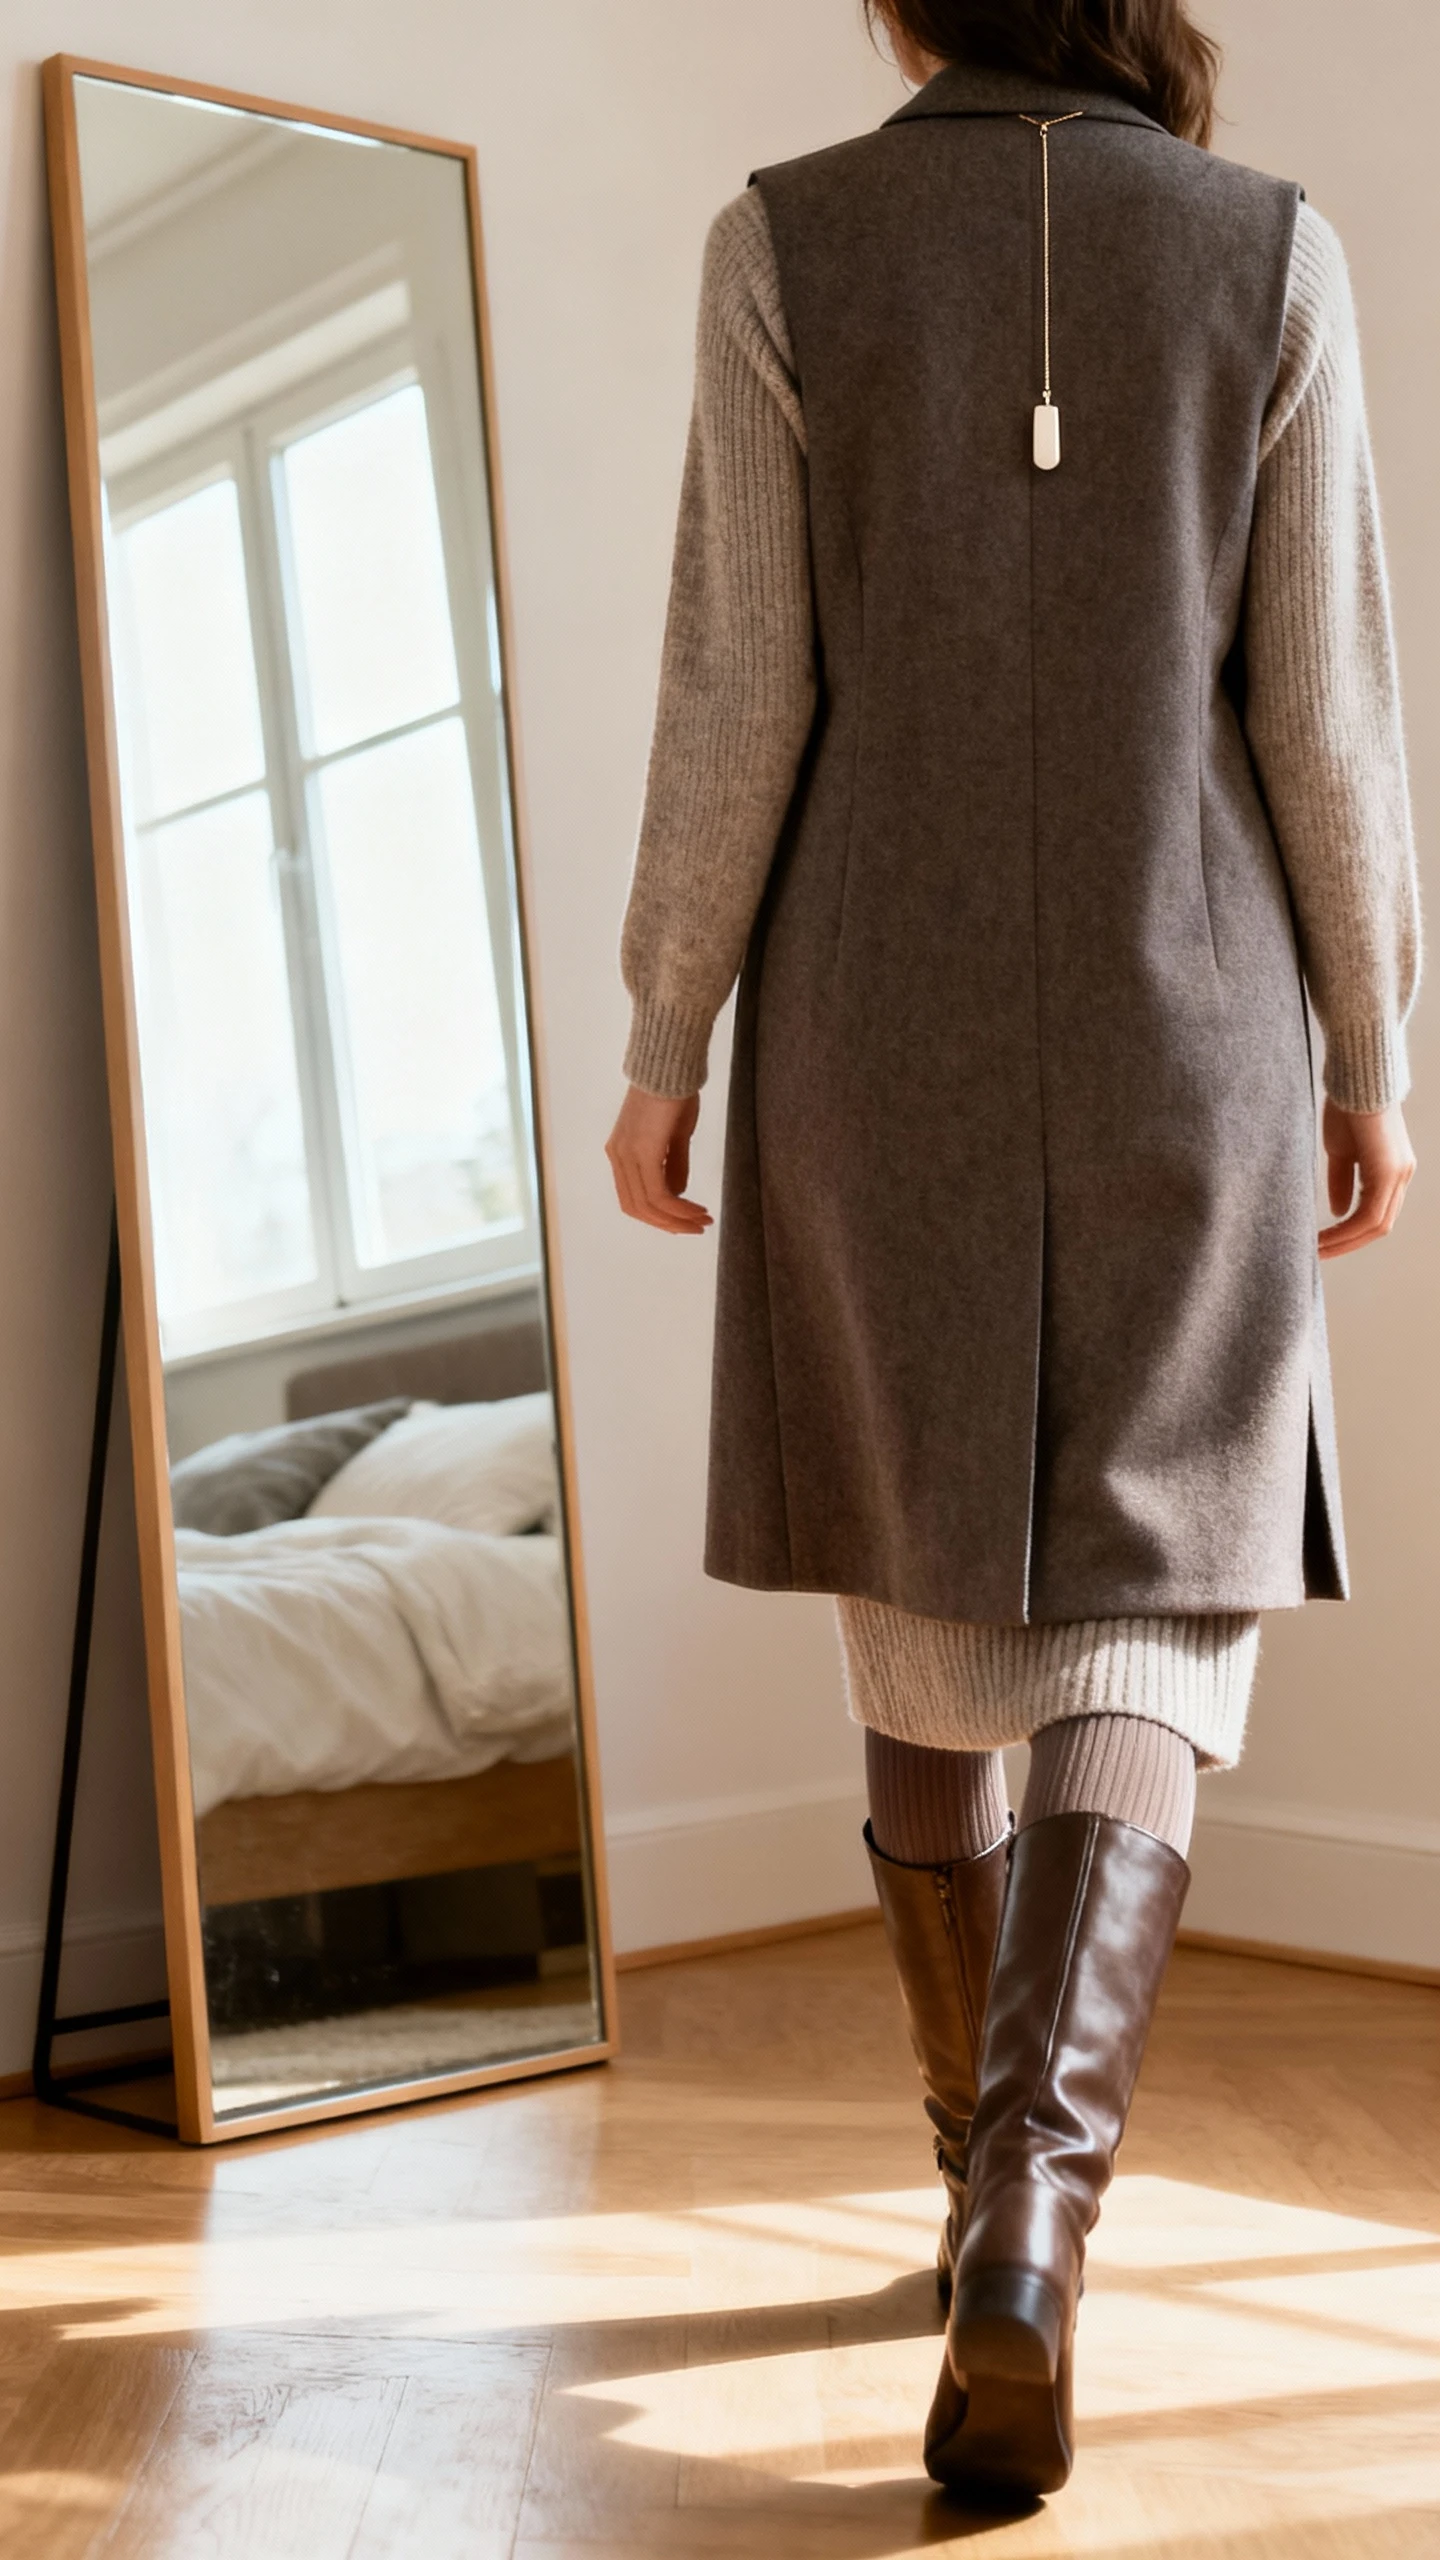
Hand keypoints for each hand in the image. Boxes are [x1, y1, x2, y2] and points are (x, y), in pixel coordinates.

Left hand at [606, 1086, 712, 1236]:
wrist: (671, 1064)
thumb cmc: (674, 1091)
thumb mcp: (674, 1135)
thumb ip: (672, 1164)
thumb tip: (677, 1193)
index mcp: (621, 1151)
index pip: (633, 1197)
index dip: (657, 1215)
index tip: (684, 1220)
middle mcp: (618, 1156)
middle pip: (637, 1207)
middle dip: (668, 1223)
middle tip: (696, 1228)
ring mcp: (627, 1155)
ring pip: (648, 1205)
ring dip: (677, 1219)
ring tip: (702, 1221)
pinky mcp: (643, 1153)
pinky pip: (659, 1194)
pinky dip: (678, 1208)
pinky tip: (697, 1209)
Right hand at [1320, 1099, 1415, 1259]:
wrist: (1357, 1079)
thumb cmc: (1348, 1107)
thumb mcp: (1341, 1151)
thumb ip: (1343, 1181)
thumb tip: (1339, 1211)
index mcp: (1393, 1170)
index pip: (1376, 1213)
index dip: (1351, 1233)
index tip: (1323, 1243)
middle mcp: (1402, 1175)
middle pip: (1379, 1225)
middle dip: (1348, 1244)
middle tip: (1318, 1255)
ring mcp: (1399, 1174)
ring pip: (1376, 1224)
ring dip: (1345, 1242)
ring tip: (1316, 1251)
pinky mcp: (1388, 1172)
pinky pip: (1369, 1214)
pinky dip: (1346, 1231)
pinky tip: (1324, 1237)